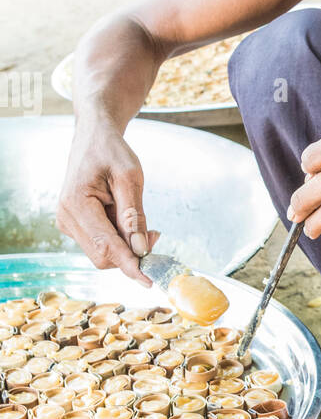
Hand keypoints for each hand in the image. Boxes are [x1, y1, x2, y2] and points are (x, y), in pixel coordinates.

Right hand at [57, 123, 159, 282]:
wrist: (92, 137)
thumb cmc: (111, 151)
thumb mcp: (130, 177)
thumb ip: (134, 215)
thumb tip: (141, 250)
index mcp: (76, 203)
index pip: (106, 246)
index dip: (129, 266)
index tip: (149, 280)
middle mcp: (66, 217)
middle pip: (102, 256)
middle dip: (131, 254)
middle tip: (155, 234)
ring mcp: (67, 223)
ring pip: (101, 253)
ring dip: (126, 246)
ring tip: (140, 220)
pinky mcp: (74, 225)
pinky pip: (99, 244)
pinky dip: (119, 240)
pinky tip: (127, 221)